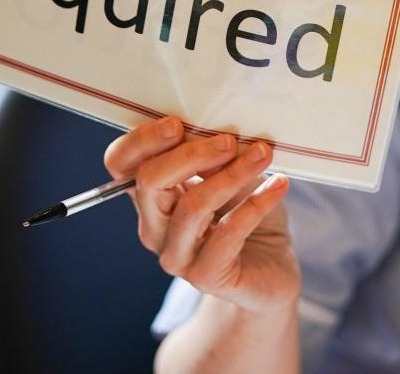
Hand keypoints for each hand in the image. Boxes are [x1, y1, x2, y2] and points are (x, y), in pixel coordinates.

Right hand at [103, 116, 299, 313]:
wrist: (271, 268)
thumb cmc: (246, 212)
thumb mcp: (231, 173)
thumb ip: (215, 155)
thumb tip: (216, 131)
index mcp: (152, 195)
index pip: (121, 163)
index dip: (142, 140)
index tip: (177, 124)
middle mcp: (155, 227)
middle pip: (149, 182)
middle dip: (190, 154)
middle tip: (229, 141)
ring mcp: (176, 256)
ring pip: (192, 207)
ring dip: (231, 175)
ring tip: (263, 155)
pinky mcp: (206, 276)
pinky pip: (228, 234)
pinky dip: (256, 204)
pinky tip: (278, 185)